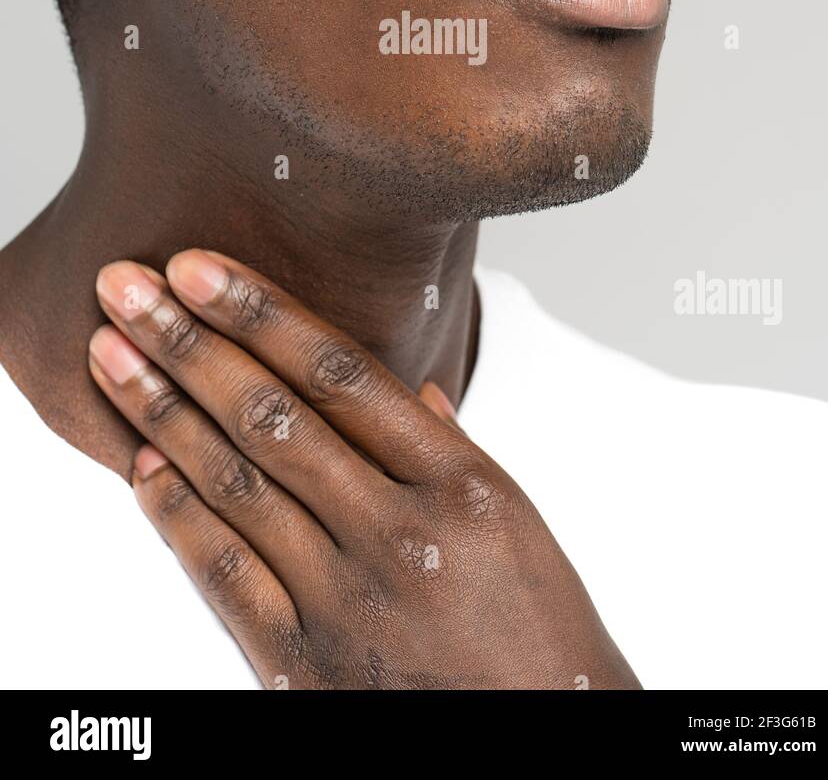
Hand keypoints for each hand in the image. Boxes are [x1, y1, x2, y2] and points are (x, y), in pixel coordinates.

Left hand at [89, 251, 639, 690]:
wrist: (544, 743)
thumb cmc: (537, 630)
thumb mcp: (517, 521)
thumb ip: (452, 448)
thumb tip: (413, 390)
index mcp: (460, 483)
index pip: (340, 373)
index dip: (261, 313)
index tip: (201, 267)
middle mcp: (399, 532)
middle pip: (272, 416)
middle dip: (188, 343)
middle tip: (127, 286)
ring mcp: (347, 600)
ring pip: (236, 483)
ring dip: (162, 411)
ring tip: (112, 354)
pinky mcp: (304, 664)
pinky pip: (224, 576)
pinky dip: (176, 516)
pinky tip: (143, 466)